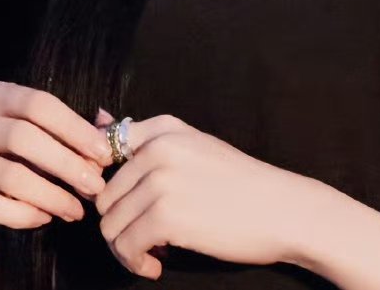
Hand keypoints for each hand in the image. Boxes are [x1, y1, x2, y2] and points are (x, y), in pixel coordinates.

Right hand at [0, 81, 112, 245]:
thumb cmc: (14, 156)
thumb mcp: (39, 135)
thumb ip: (72, 130)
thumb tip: (111, 129)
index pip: (40, 104)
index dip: (75, 128)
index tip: (104, 154)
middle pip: (24, 137)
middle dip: (67, 164)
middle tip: (95, 187)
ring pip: (10, 174)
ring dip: (51, 195)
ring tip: (77, 210)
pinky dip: (22, 213)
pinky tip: (45, 218)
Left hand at [93, 109, 306, 279]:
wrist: (281, 209)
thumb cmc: (238, 182)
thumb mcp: (193, 147)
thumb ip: (146, 137)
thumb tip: (98, 116)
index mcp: (165, 128)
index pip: (105, 150)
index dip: (105, 184)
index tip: (125, 204)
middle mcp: (159, 148)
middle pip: (105, 196)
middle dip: (119, 224)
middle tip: (145, 239)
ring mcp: (162, 181)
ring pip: (110, 225)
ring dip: (126, 248)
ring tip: (151, 254)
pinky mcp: (166, 217)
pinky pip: (126, 247)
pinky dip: (136, 263)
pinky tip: (157, 265)